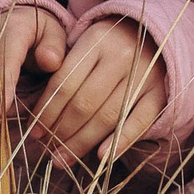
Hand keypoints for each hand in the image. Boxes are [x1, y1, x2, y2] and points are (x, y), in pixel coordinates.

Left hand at [26, 15, 169, 163]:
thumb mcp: (84, 43)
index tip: (34, 132)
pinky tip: (100, 156)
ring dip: (81, 143)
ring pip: (107, 117)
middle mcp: (121, 56)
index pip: (64, 83)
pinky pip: (139, 122)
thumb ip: (64, 70)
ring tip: (61, 159)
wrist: (155, 34)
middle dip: (60, 131)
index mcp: (97, 40)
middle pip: (84, 103)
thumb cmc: (109, 44)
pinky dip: (120, 141)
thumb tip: (38, 113)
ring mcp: (144, 75)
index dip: (46, 112)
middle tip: (46, 149)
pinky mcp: (160, 93)